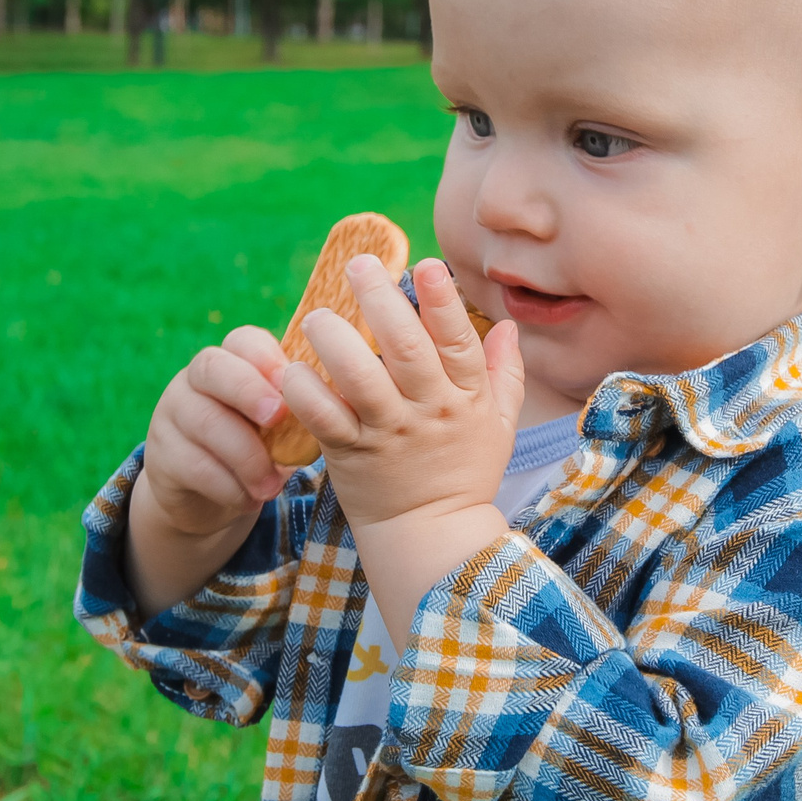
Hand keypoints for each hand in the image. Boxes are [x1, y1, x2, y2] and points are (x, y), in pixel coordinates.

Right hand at [123, 325, 291, 618]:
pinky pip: (193, 465)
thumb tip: (341, 406)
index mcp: (233, 363)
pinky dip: (227, 486)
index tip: (292, 380)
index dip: (265, 356)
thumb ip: (300, 411)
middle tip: (278, 417)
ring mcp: (172, 415)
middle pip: (211, 367)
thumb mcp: (281, 428)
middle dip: (248, 390)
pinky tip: (248, 499)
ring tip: (272, 486)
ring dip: (245, 455)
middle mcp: (195, 381)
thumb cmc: (261, 451)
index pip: (243, 341)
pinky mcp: (161, 457)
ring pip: (203, 420)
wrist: (212, 499)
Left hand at [280, 256, 525, 643]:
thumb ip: (505, 372)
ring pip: (359, 380)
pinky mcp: (350, 455)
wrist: (431, 536)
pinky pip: (324, 418)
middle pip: (406, 349)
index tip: (426, 264)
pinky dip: (306, 392)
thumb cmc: (464, 472)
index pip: (457, 342)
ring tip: (316, 317)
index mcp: (464, 398)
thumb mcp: (499, 424)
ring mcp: (387, 434)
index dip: (442, 302)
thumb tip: (509, 324)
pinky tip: (292, 370)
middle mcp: (427, 412)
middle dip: (381, 301)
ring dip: (335, 341)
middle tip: (359, 265)